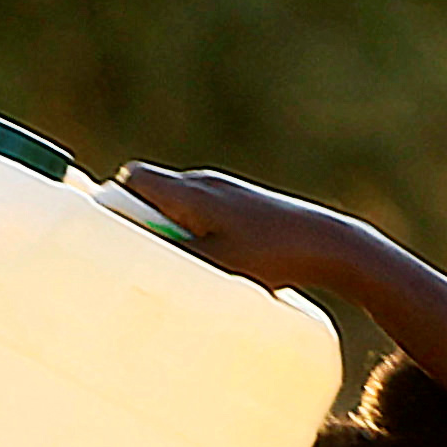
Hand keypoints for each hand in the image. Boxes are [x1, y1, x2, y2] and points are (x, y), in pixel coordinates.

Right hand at [112, 165, 386, 296]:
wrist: (327, 243)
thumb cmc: (272, 255)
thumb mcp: (217, 265)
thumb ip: (172, 257)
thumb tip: (130, 259)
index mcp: (191, 192)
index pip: (133, 180)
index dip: (118, 206)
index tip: (119, 238)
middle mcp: (204, 184)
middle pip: (152, 194)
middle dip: (145, 226)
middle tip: (154, 260)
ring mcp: (224, 192)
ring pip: (178, 208)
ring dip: (174, 235)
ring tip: (191, 267)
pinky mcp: (241, 206)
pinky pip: (202, 217)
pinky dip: (198, 238)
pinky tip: (219, 264)